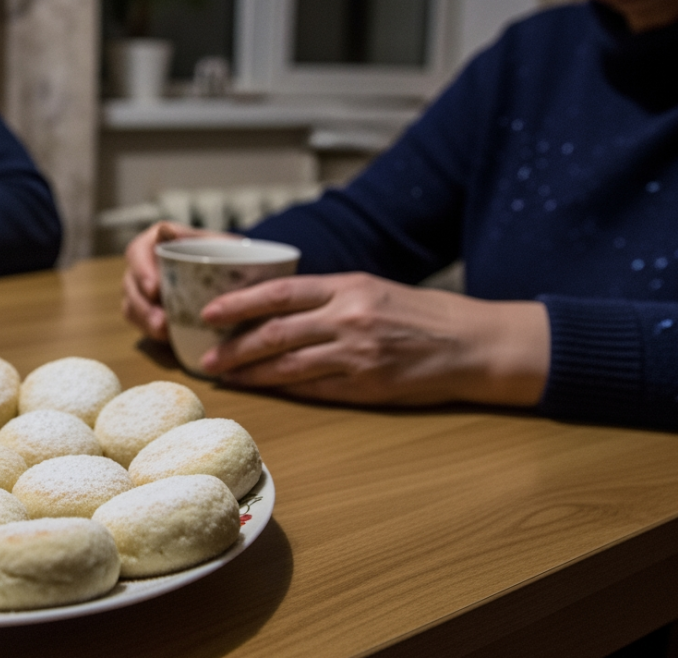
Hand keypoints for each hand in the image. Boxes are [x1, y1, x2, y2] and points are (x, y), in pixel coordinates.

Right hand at [121, 221, 237, 341]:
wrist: (238, 277)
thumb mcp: (217, 243)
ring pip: (131, 306)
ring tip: (164, 333)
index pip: (136, 252)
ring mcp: (143, 289)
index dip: (141, 270)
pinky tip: (167, 338)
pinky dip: (151, 332)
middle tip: (161, 322)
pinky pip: (141, 323)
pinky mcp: (149, 311)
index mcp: (156, 242)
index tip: (155, 289)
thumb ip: (192, 237)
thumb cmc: (227, 255)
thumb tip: (165, 230)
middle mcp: (144, 265)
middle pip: (130, 284)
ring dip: (145, 321)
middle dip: (143, 305)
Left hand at [198, 272, 549, 406]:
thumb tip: (272, 307)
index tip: (208, 313)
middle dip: (233, 346)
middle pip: (275, 333)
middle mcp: (349, 318)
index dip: (238, 303)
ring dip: (251, 373)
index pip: (279, 292)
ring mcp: (358, 355)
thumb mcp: (372, 289)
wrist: (473, 344)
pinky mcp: (368, 386)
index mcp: (347, 286)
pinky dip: (284, 391)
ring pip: (288, 365)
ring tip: (224, 376)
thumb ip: (327, 296)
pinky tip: (263, 391)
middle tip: (204, 356)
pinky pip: (314, 390)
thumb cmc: (420, 313)